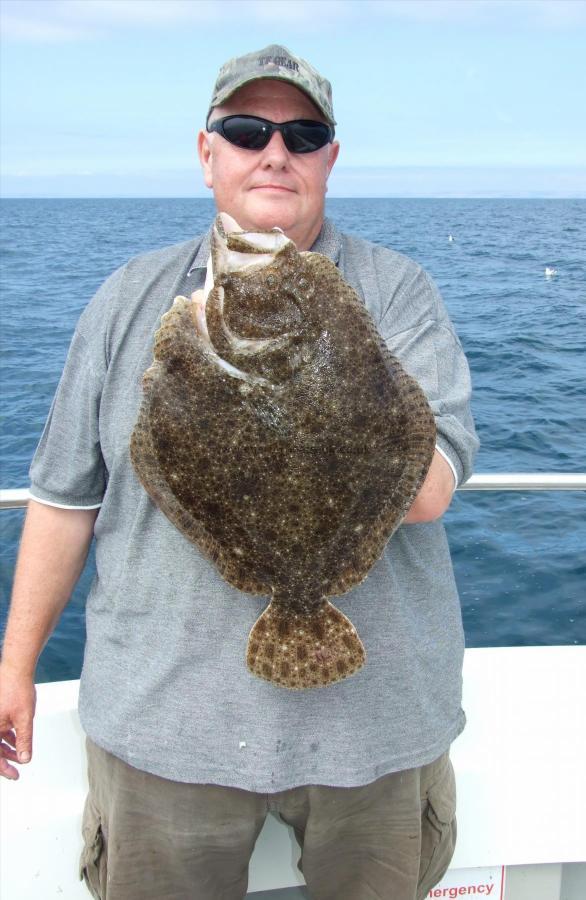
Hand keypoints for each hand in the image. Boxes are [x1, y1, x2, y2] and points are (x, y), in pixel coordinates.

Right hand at [0, 664, 35, 779]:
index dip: (4, 769)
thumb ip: (24, 740)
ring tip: (20, 754)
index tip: (14, 775)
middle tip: (16, 769)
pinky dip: (7, 737)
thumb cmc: (17, 689)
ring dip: (7, 749)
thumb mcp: (24, 718)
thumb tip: (25, 758)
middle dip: (5, 760)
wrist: (15, 669)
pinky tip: (18, 740)